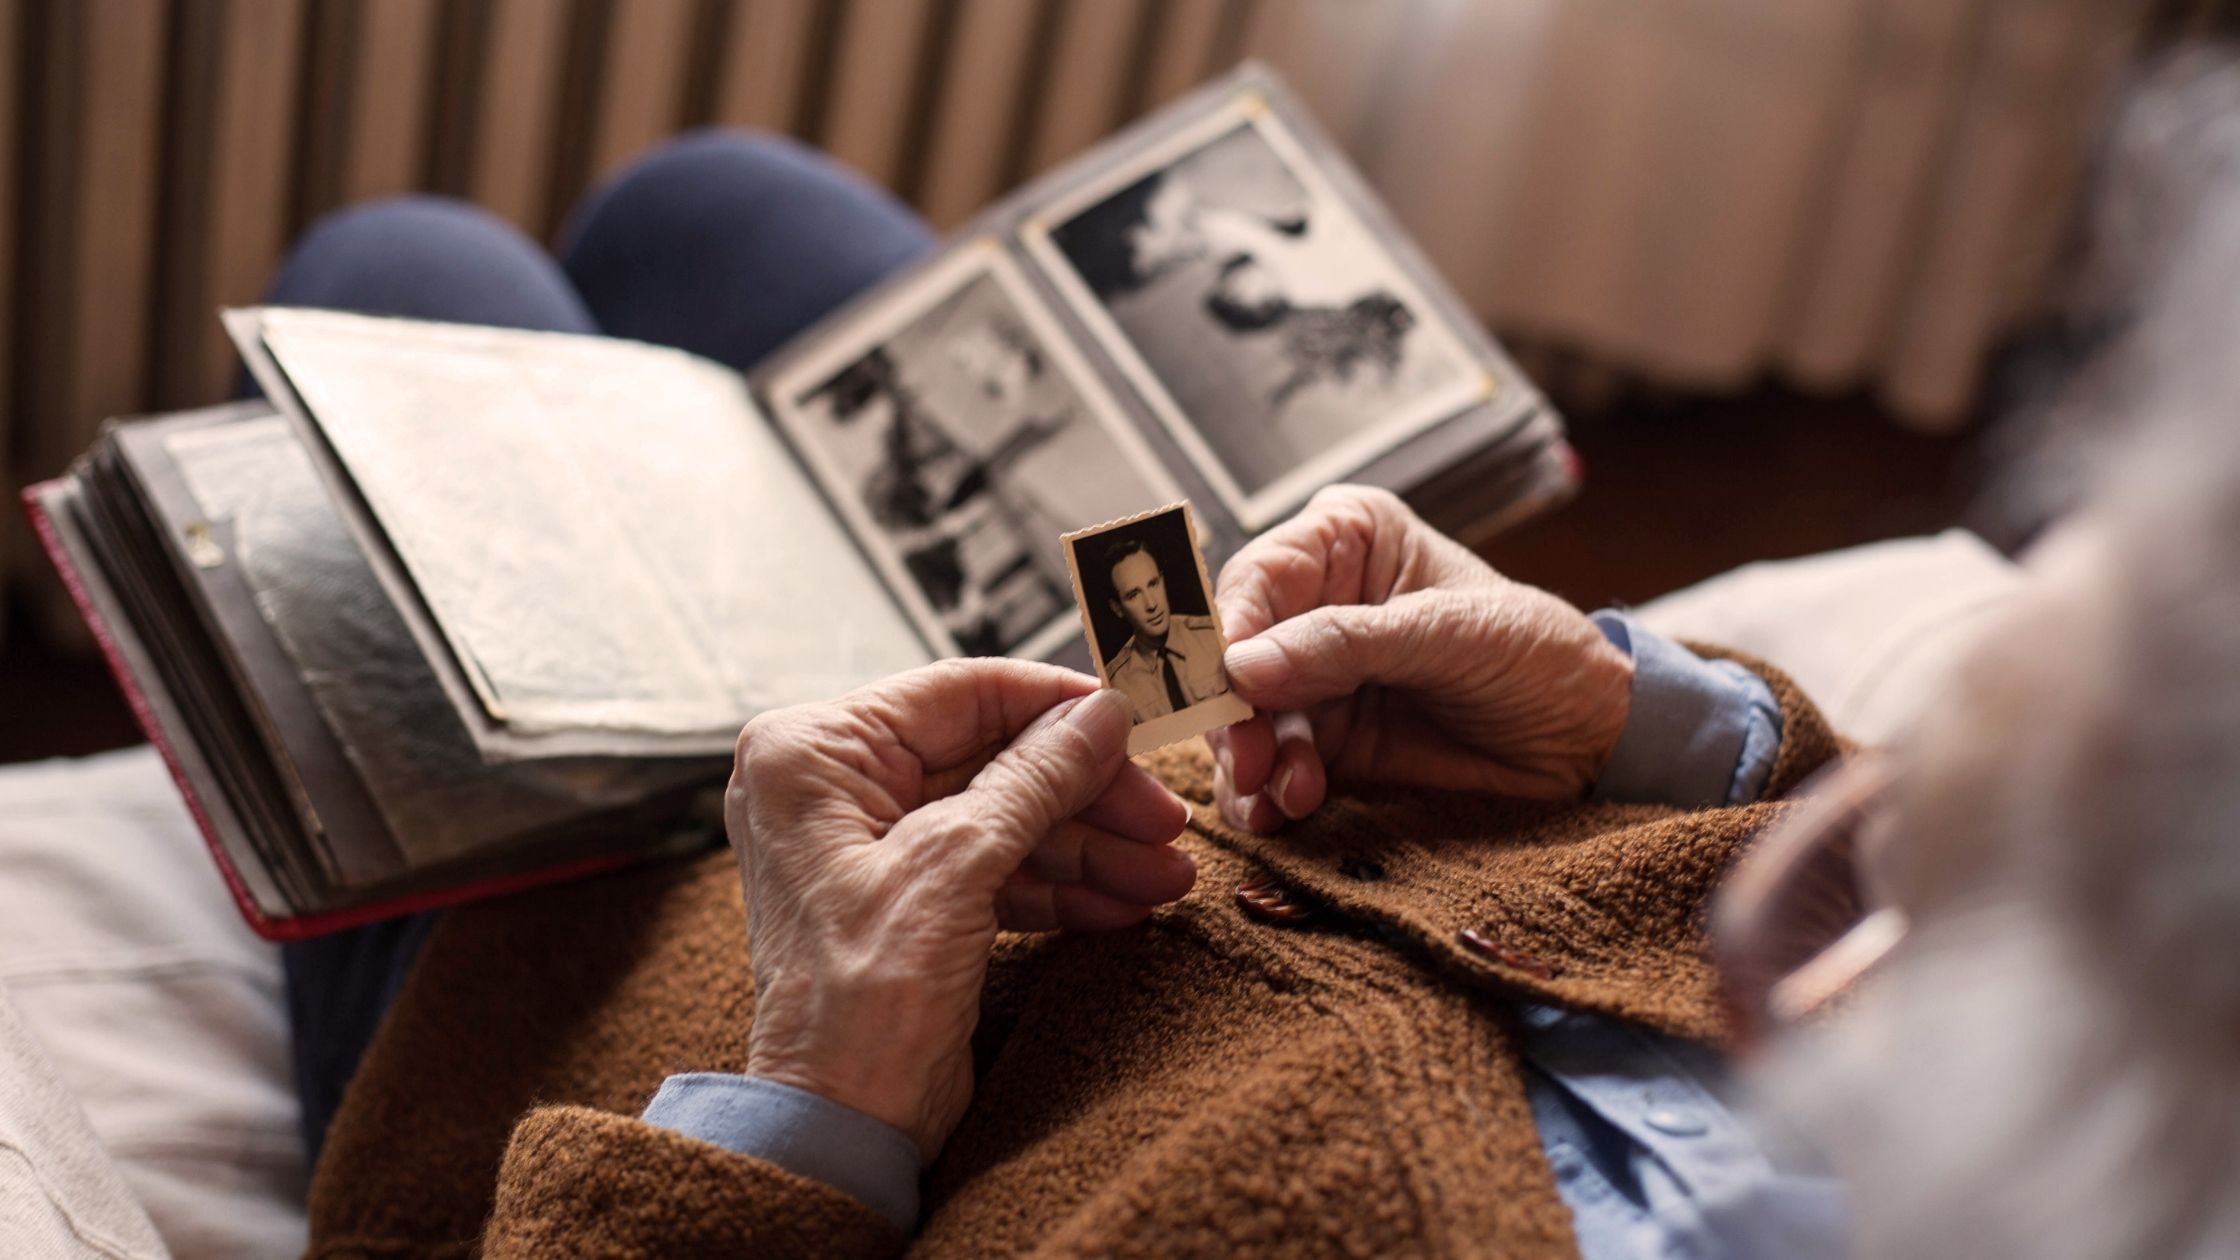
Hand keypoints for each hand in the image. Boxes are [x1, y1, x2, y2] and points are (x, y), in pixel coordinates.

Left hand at [725, 661, 1192, 1161]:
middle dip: (1085, 795)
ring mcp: (867, 845)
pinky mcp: (903, 899)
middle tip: (1163, 819)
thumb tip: (1100, 716)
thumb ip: (1034, 779)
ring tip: (1163, 874)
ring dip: (1087, 847)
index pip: (959, 693)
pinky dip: (1057, 886)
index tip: (1133, 719)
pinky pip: (992, 868)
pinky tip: (1120, 904)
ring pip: (1001, 816)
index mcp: (812, 753)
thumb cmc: (857, 1005)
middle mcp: (830, 787)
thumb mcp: (955, 868)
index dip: (1057, 705)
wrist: (839, 1130)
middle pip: (990, 757)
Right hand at [1207, 486, 1633, 831]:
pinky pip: (1267, 771)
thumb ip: (1345, 645)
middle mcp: (1314, 605)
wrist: (1591, 743)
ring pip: (1241, 720)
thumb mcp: (1449, 635)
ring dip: (1250, 763)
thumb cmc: (1539, 655)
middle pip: (1231, 655)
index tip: (1225, 686)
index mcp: (1344, 541)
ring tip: (1288, 794)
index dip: (1227, 633)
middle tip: (1250, 761)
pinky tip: (1283, 812)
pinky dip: (1263, 796)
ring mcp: (1313, 680)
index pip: (1256, 579)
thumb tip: (1242, 666)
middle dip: (1233, 713)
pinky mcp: (1323, 745)